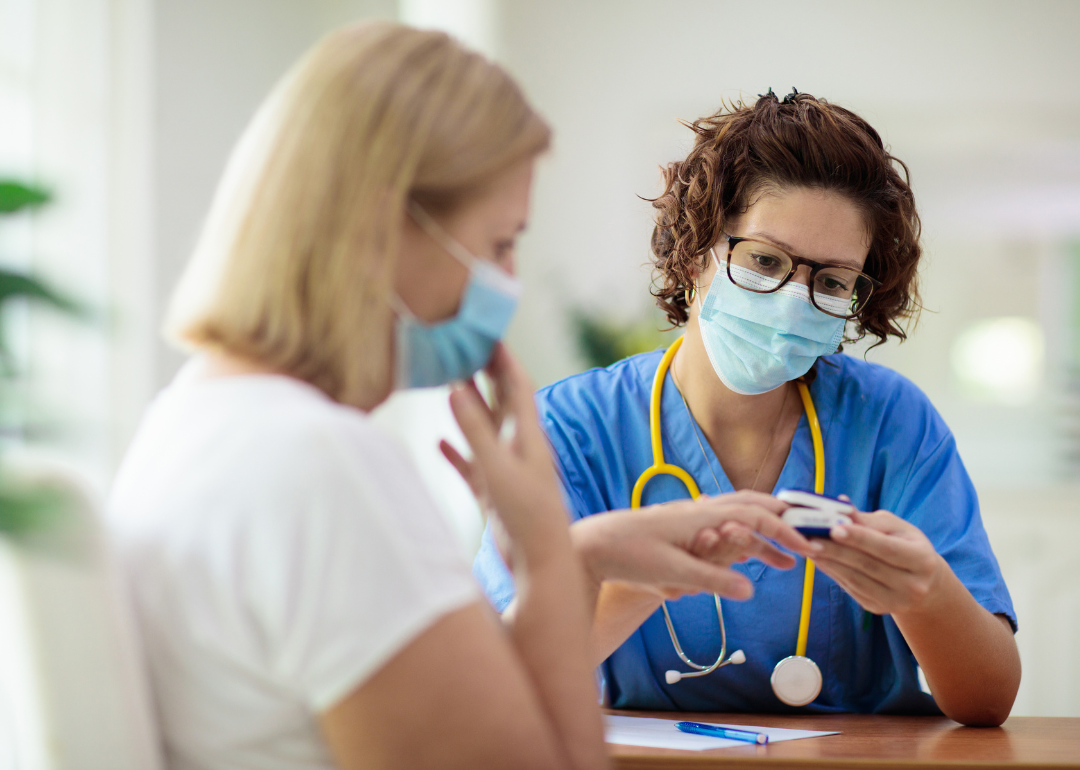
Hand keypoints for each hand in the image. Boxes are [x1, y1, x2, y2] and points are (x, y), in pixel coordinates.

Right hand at [441, 345, 568, 571]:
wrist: (540, 564)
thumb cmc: (527, 516)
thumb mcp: (497, 468)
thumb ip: (475, 429)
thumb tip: (456, 387)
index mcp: (527, 436)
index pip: (515, 385)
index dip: (502, 357)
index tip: (487, 330)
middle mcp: (518, 449)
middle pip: (500, 401)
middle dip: (484, 373)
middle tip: (465, 345)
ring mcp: (505, 471)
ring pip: (483, 431)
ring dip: (467, 408)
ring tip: (448, 382)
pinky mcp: (493, 494)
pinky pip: (470, 465)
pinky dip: (455, 451)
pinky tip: (438, 441)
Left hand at [571, 490, 820, 601]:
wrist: (592, 545)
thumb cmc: (629, 555)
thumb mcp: (672, 573)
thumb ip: (712, 578)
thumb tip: (749, 589)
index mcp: (702, 516)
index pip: (755, 518)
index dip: (784, 533)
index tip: (808, 551)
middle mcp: (699, 510)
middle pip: (751, 506)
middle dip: (782, 522)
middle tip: (808, 541)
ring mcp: (690, 517)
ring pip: (737, 515)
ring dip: (764, 532)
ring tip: (784, 559)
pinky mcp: (681, 528)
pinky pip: (722, 525)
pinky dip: (742, 534)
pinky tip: (747, 549)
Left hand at [811, 509, 948, 615]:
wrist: (924, 584)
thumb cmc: (907, 545)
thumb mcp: (897, 528)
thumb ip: (868, 520)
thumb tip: (840, 504)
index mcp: (922, 560)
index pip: (887, 548)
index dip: (860, 538)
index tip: (834, 528)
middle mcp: (912, 585)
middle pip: (867, 565)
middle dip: (836, 550)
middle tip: (810, 536)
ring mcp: (895, 601)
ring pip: (855, 579)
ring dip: (828, 562)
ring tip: (808, 545)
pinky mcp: (878, 609)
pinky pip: (850, 588)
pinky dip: (832, 572)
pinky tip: (818, 558)